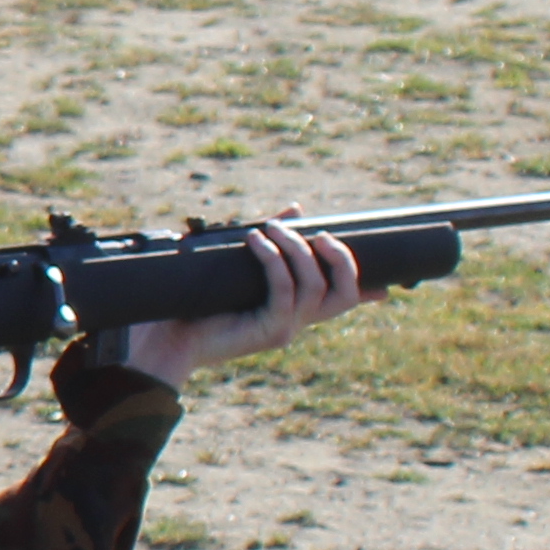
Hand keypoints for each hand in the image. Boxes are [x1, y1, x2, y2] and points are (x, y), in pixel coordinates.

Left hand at [120, 223, 370, 386]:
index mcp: (292, 309)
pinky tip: (257, 241)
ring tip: (271, 229)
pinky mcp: (267, 330)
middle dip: (342, 259)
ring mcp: (285, 328)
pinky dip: (274, 261)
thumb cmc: (192, 302)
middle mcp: (296, 321)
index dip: (369, 288)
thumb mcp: (234, 264)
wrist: (161, 340)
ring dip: (298, 250)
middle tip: (319, 233)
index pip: (343, 300)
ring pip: (317, 287)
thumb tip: (297, 208)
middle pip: (346, 294)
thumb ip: (267, 241)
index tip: (387, 280)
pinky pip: (284, 290)